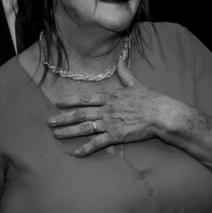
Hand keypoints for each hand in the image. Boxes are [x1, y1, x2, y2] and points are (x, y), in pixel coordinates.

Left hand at [48, 60, 175, 156]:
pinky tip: (77, 153)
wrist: (162, 114)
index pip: (85, 98)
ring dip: (69, 131)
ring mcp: (110, 123)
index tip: (57, 103)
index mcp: (110, 97)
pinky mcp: (116, 136)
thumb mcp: (136, 84)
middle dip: (63, 118)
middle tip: (49, 122)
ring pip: (85, 127)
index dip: (70, 101)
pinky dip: (87, 148)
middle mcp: (107, 109)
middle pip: (80, 113)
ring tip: (56, 134)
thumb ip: (125, 73)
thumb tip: (120, 60)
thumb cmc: (151, 100)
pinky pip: (98, 143)